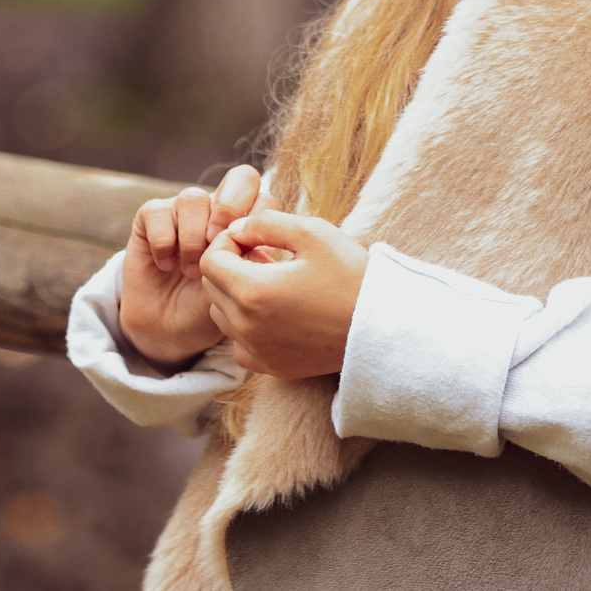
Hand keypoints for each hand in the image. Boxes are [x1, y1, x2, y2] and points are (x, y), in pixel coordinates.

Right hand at [119, 164, 264, 367]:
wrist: (170, 332)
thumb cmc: (210, 310)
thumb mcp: (238, 292)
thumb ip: (253, 266)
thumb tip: (264, 247)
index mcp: (247, 223)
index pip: (265, 198)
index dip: (258, 222)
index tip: (246, 257)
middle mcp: (218, 209)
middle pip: (241, 177)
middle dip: (231, 209)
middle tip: (217, 244)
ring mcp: (184, 211)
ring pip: (193, 197)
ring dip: (193, 238)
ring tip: (193, 271)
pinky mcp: (150, 219)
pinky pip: (157, 212)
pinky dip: (164, 242)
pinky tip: (167, 266)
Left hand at [198, 210, 367, 380]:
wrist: (381, 325)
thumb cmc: (350, 275)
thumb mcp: (312, 232)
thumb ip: (265, 223)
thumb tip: (237, 228)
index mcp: (251, 291)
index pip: (210, 261)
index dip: (227, 242)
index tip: (255, 239)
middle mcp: (246, 326)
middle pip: (212, 288)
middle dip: (230, 266)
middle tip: (264, 257)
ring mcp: (257, 351)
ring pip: (222, 316)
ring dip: (236, 295)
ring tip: (272, 283)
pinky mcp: (270, 367)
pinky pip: (239, 344)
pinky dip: (246, 327)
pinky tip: (275, 313)